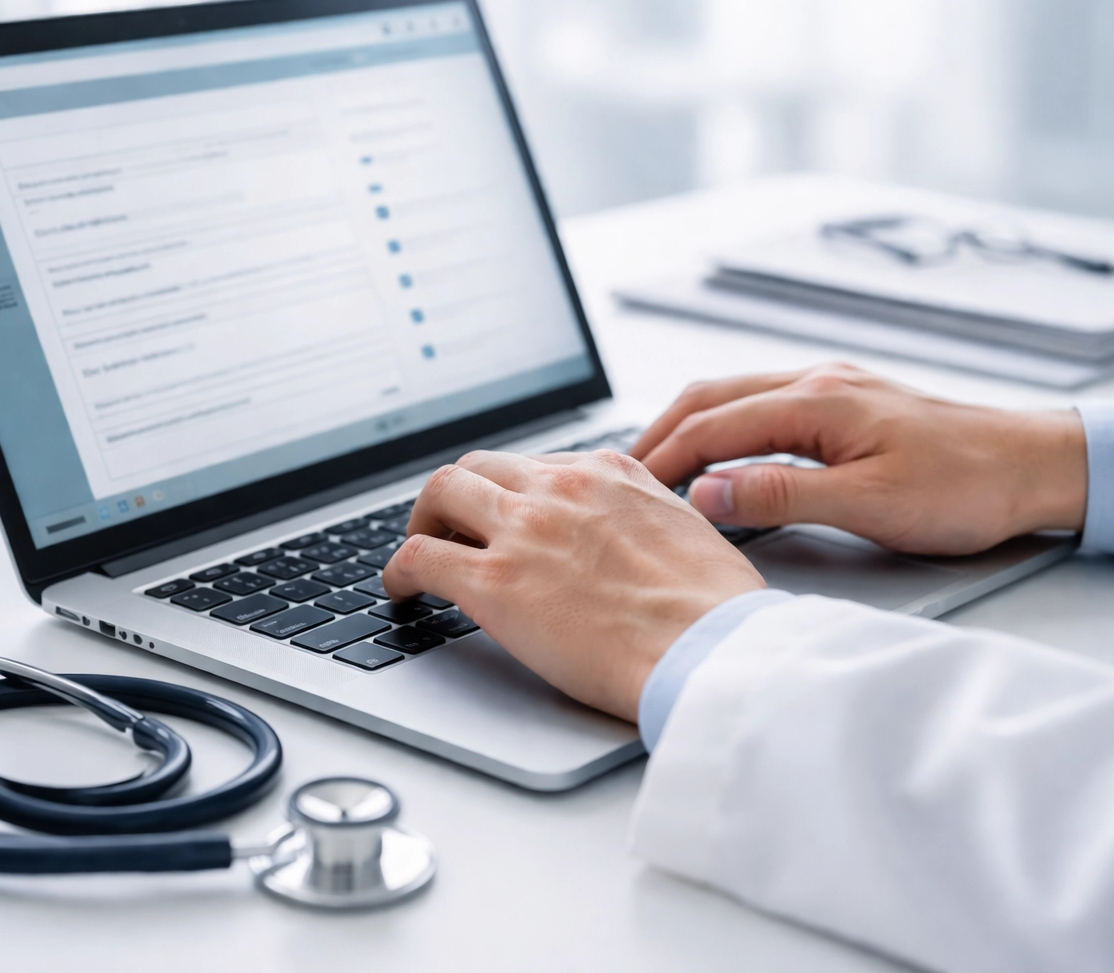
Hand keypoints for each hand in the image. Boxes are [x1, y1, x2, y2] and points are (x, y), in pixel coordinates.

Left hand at [383, 450, 764, 721]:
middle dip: (460, 495)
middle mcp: (561, 487)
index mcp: (611, 473)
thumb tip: (634, 538)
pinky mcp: (494, 582)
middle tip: (452, 528)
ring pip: (441, 493)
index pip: (538, 464)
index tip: (505, 516)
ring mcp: (523, 529)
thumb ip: (646, 520)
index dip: (512, 493)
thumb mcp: (690, 532)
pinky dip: (397, 570)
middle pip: (481, 467)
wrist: (711, 649)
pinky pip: (419, 557)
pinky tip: (400, 590)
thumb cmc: (716, 610)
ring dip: (423, 520)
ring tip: (420, 552)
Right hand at [629, 363, 1086, 554]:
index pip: (711, 426)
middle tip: (622, 476)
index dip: (662, 459)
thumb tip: (708, 492)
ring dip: (688, 428)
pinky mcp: (848, 404)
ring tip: (656, 467)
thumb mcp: (869, 504)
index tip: (626, 491)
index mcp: (817, 401)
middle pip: (710, 398)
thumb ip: (782, 495)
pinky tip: (719, 454)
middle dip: (659, 434)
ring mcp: (832, 389)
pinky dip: (723, 428)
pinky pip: (762, 405)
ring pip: (733, 397)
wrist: (1037, 465)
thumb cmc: (968, 485)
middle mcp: (818, 383)